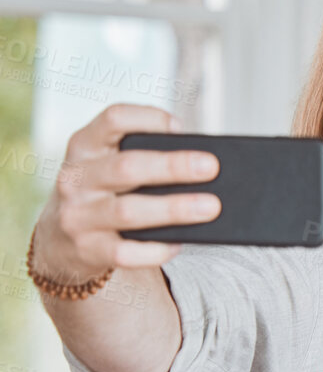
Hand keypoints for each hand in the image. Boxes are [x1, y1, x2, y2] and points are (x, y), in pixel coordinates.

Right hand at [34, 104, 219, 281]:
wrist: (62, 239)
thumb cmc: (102, 193)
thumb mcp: (107, 164)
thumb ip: (142, 157)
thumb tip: (200, 166)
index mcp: (85, 146)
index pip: (113, 119)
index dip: (148, 119)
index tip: (179, 127)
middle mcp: (76, 178)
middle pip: (127, 167)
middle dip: (172, 166)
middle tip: (210, 167)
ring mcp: (78, 216)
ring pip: (128, 211)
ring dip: (174, 208)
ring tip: (210, 206)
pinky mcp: (88, 249)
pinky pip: (127, 252)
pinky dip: (157, 249)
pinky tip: (179, 243)